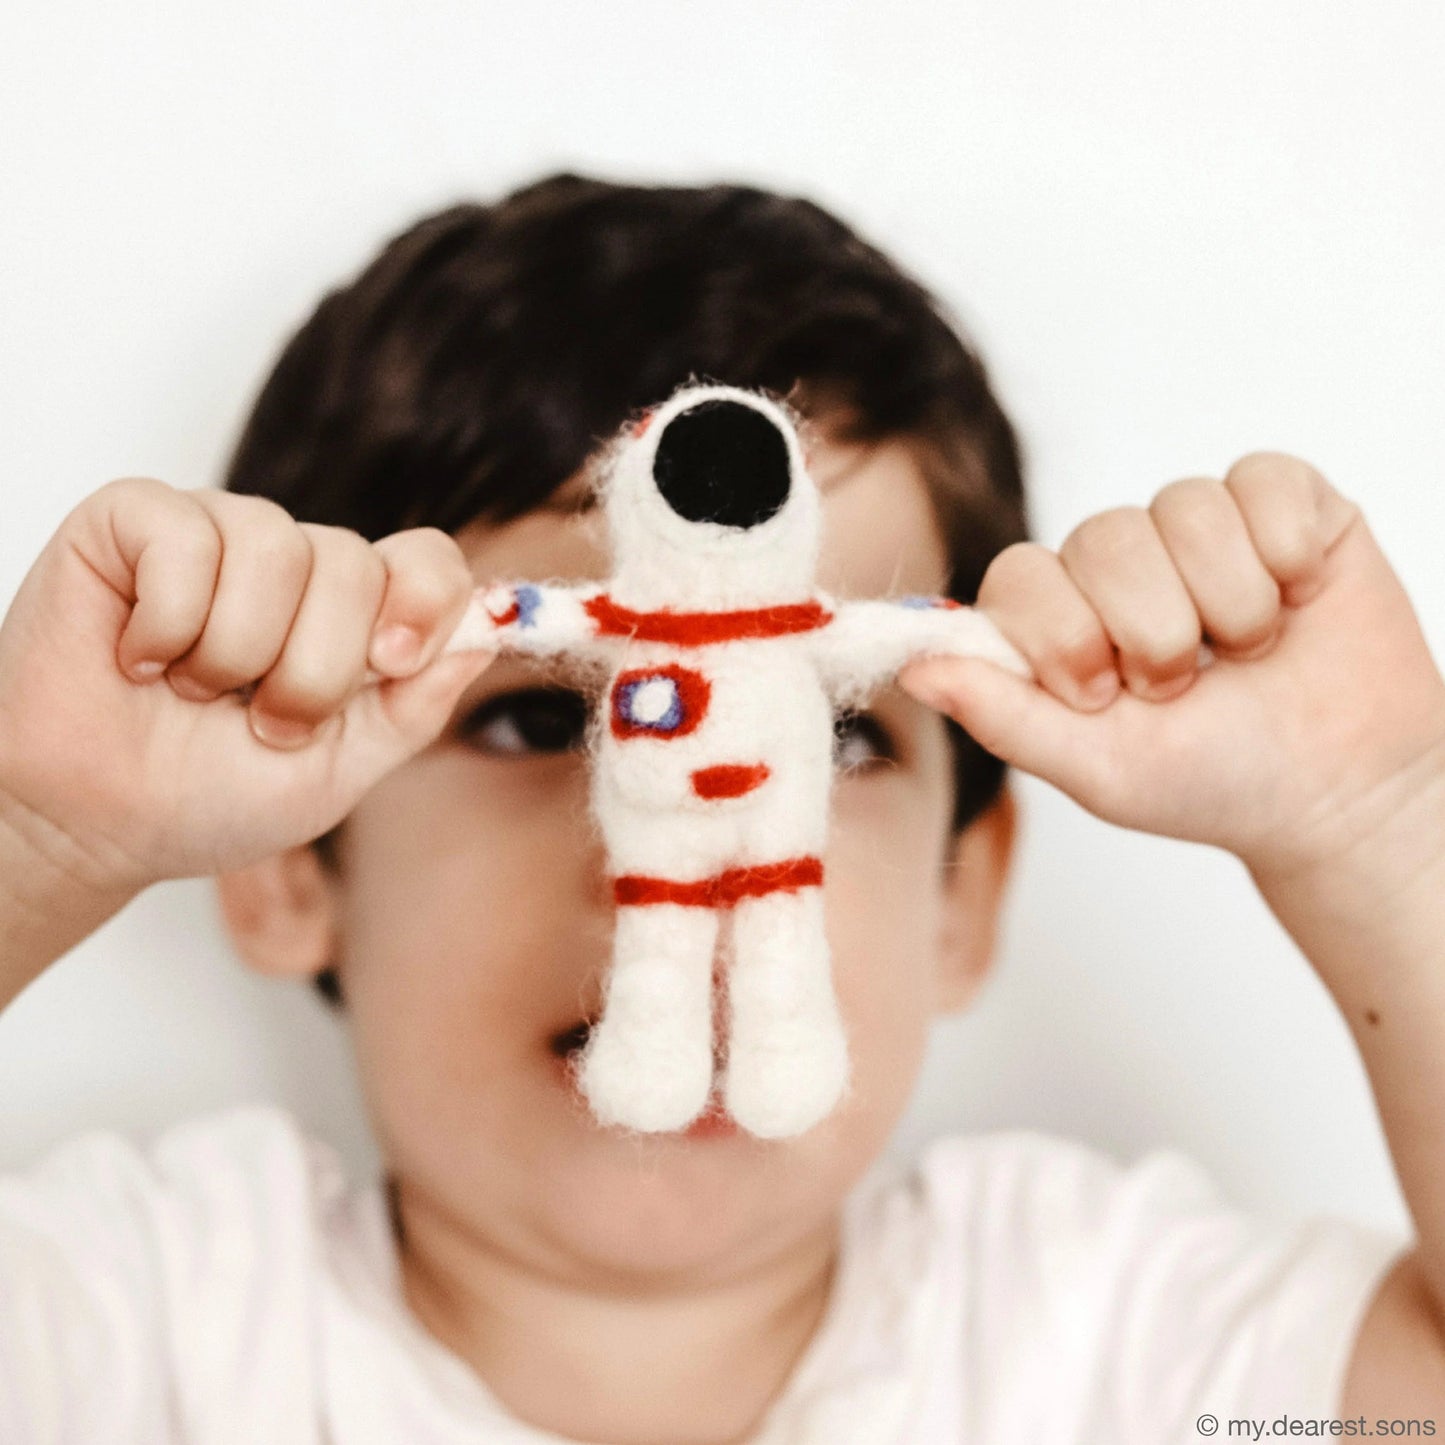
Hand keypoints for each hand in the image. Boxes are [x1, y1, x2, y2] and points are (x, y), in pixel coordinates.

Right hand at [0, 478, 496, 891]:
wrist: (93, 824)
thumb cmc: (208, 796)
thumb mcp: (339, 771)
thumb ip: (415, 707)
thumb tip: (488, 633)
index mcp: (353, 616)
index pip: (425, 560)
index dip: (426, 600)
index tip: (394, 663)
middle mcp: (294, 564)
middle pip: (355, 562)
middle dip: (312, 669)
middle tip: (259, 723)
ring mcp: (218, 534)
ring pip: (275, 547)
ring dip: (234, 652)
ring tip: (191, 692)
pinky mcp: (136, 520)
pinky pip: (185, 539)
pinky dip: (165, 622)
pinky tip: (138, 659)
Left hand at [900, 453, 1444, 877]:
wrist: (1338, 790)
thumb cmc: (1211, 781)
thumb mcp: (1094, 766)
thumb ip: (1001, 713)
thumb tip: (911, 666)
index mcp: (1061, 617)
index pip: (1021, 574)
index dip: (1062, 632)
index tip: (1105, 696)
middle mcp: (1119, 562)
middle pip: (1102, 538)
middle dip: (1155, 632)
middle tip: (1189, 687)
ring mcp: (1197, 528)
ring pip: (1184, 509)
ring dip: (1228, 605)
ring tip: (1249, 655)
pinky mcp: (1280, 503)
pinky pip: (1260, 483)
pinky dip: (1285, 554)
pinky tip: (1295, 600)